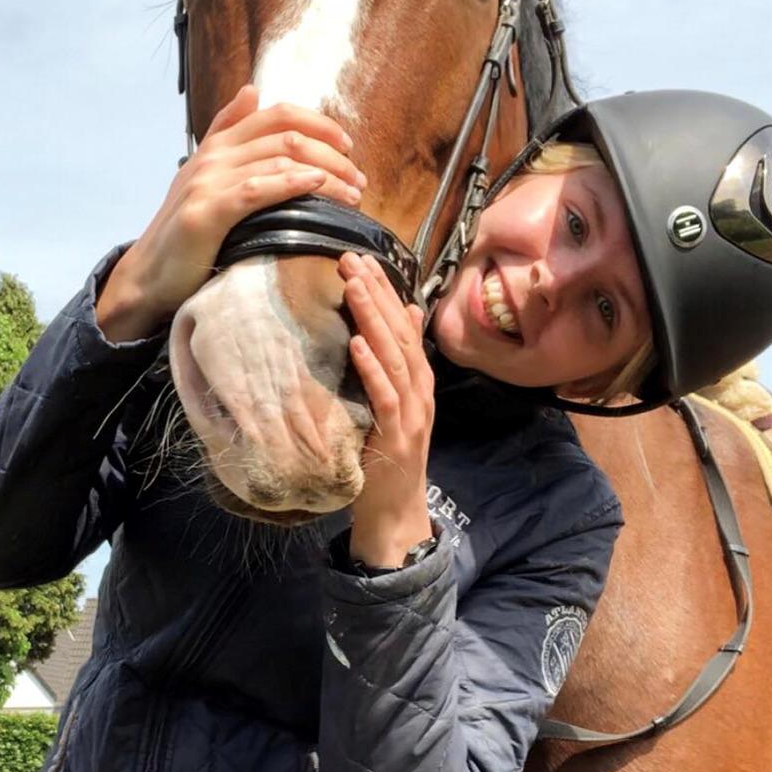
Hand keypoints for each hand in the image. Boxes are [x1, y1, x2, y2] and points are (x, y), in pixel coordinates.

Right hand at [96, 85, 366, 341]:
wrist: (148, 276)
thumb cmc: (187, 232)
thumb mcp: (206, 176)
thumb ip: (229, 134)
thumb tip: (252, 91)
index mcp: (217, 143)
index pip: (276, 113)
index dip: (318, 122)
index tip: (347, 145)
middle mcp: (213, 154)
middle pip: (286, 134)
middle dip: (332, 153)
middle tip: (358, 179)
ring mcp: (208, 180)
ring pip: (280, 158)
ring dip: (326, 172)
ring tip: (352, 193)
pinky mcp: (208, 210)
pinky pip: (259, 188)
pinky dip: (293, 182)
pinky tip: (318, 185)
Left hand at [339, 252, 435, 567]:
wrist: (396, 513)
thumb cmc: (388, 456)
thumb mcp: (396, 402)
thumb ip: (401, 359)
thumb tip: (407, 310)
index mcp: (419, 381)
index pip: (403, 325)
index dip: (385, 291)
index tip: (362, 259)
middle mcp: (420, 392)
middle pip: (399, 334)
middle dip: (376, 294)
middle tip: (350, 260)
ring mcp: (412, 414)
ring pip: (393, 358)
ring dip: (372, 320)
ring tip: (353, 287)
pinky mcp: (396, 436)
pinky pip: (384, 397)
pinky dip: (371, 369)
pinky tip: (356, 344)